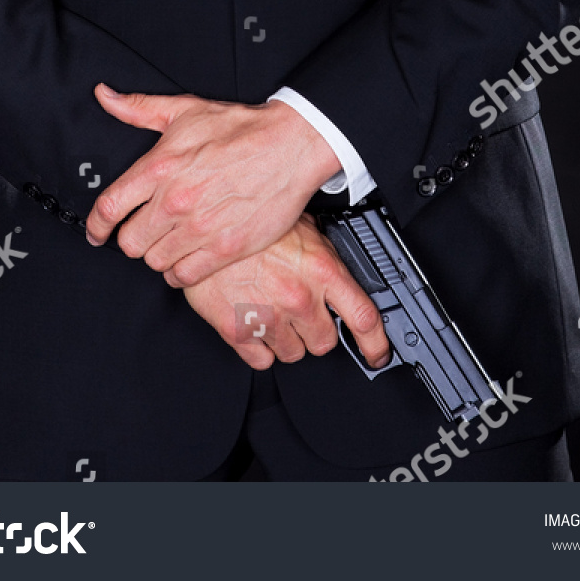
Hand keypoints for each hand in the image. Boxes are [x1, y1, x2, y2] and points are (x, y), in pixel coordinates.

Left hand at [85, 86, 341, 284]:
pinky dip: (182, 271)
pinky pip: (185, 277)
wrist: (291, 145)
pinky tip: (188, 255)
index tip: (96, 233)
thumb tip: (104, 96)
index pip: (109, 208)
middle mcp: (176, 201)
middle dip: (134, 237)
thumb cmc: (241, 128)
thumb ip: (138, 108)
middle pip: (130, 243)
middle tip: (147, 229)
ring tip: (171, 240)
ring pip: (155, 262)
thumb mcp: (185, 110)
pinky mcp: (226, 249)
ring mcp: (201, 228)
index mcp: (161, 167)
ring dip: (159, 254)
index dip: (96, 226)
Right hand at [181, 213, 390, 371]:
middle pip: (325, 342)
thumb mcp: (299, 226)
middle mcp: (298, 299)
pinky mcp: (238, 332)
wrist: (202, 224)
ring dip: (286, 338)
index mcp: (320, 270)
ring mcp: (269, 318)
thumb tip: (339, 269)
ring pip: (293, 354)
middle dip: (316, 330)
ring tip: (272, 308)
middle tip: (302, 311)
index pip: (363, 318)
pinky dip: (259, 347)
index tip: (378, 354)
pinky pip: (261, 360)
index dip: (376, 343)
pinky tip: (254, 321)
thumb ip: (322, 255)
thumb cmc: (248, 220)